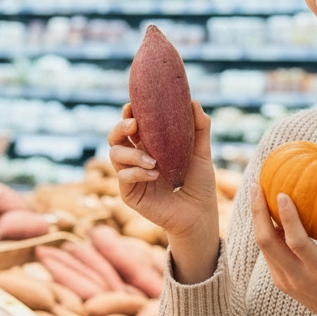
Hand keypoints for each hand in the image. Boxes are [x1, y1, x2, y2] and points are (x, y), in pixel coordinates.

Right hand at [107, 101, 219, 281]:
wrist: (200, 214)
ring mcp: (131, 176)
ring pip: (115, 155)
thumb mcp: (201, 152)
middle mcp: (135, 158)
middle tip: (134, 124)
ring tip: (153, 161)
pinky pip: (124, 177)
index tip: (132, 105)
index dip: (128, 114)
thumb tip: (194, 101)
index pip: (131, 126)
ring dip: (131, 154)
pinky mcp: (130, 194)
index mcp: (148, 146)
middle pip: (115, 138)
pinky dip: (137, 172)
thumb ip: (199, 127)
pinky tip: (155, 175)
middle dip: (120, 127)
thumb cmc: (199, 183)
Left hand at [250, 185, 316, 315]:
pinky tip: (267, 211)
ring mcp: (286, 282)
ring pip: (263, 247)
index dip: (287, 217)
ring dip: (258, 220)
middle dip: (257, 213)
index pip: (296, 242)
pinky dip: (265, 231)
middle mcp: (298, 277)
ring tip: (257, 192)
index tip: (281, 193)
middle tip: (257, 185)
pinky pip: (268, 252)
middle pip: (266, 243)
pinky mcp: (280, 282)